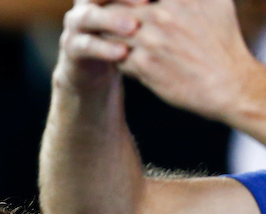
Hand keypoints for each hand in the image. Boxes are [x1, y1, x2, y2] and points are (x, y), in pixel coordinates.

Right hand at [56, 0, 144, 91]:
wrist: (95, 65)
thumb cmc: (129, 34)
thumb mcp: (144, 14)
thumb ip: (153, 5)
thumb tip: (195, 0)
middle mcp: (87, 0)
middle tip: (149, 0)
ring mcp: (76, 23)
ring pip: (90, 16)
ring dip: (112, 20)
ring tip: (134, 27)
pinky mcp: (72, 47)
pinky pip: (85, 45)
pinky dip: (104, 48)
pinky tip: (123, 53)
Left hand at [119, 0, 262, 124]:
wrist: (225, 82)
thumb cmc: (221, 40)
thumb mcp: (214, 1)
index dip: (124, 2)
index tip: (126, 8)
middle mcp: (161, 15)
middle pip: (116, 10)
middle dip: (112, 17)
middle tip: (112, 24)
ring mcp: (149, 41)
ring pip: (111, 33)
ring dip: (111, 37)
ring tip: (117, 41)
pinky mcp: (142, 65)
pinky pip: (114, 56)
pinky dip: (116, 57)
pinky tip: (127, 58)